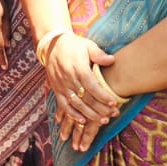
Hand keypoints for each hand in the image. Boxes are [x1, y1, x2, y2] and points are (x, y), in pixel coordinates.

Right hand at [44, 34, 120, 149]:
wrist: (52, 45)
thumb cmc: (74, 45)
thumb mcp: (87, 45)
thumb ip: (99, 54)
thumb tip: (112, 60)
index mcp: (78, 67)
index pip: (91, 85)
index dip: (102, 95)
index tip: (114, 102)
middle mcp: (69, 78)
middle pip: (86, 97)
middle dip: (100, 108)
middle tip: (113, 114)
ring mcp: (61, 85)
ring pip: (76, 104)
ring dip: (90, 114)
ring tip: (102, 120)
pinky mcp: (56, 89)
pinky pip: (63, 105)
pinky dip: (72, 114)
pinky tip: (82, 121)